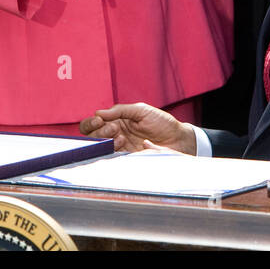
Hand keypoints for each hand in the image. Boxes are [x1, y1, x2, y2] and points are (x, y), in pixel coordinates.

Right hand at [80, 103, 196, 153]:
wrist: (178, 140)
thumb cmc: (162, 122)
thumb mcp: (141, 110)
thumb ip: (120, 110)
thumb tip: (98, 112)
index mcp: (117, 120)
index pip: (94, 122)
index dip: (91, 122)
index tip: (99, 120)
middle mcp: (115, 134)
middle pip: (92, 136)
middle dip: (99, 131)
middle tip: (114, 128)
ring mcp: (120, 147)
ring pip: (100, 147)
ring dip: (106, 140)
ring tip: (120, 137)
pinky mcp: (126, 158)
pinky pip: (111, 156)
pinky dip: (113, 149)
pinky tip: (123, 143)